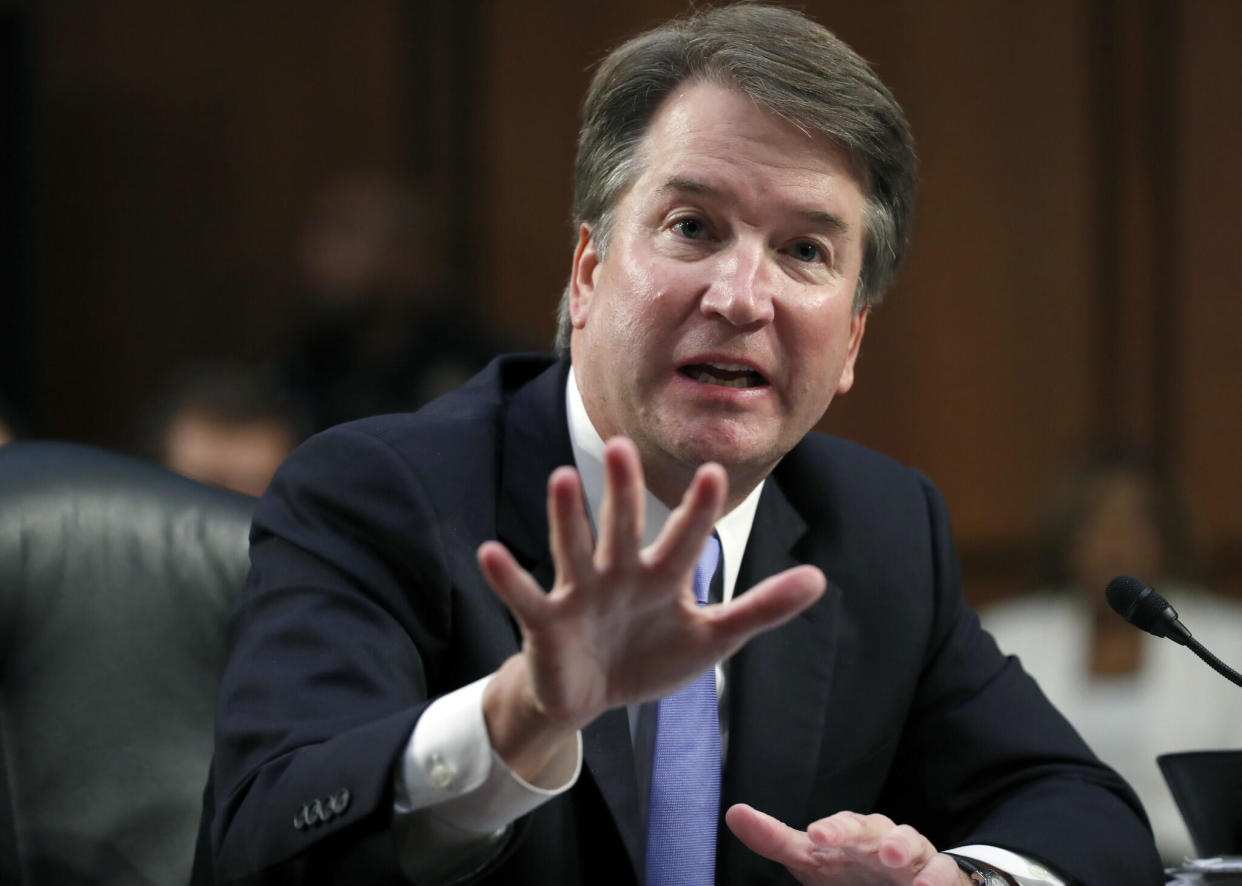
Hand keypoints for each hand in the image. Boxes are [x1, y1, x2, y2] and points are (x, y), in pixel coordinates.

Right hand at [478, 436, 825, 778]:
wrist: (593, 696)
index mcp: (661, 575)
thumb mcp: (711, 638)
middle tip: (621, 444)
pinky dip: (507, 576)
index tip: (714, 472)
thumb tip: (819, 578)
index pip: (684, 537)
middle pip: (623, 526)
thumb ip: (761, 608)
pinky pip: (525, 596)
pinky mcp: (545, 621)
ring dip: (566, 516)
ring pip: (574, 548)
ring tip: (561, 478)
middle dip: (624, 490)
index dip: (697, 510)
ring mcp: (580, 592)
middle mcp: (619, 572)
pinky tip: (490, 552)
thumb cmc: (650, 657)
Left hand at [725, 805, 971, 885]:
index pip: (840, 826)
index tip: (816, 837)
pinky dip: (938, 877)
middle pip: (875, 828)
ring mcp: (915, 857)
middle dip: (869, 834)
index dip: (831, 830)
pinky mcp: (943, 877)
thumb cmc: (851, 868)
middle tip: (864, 845)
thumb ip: (775, 840)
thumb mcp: (811, 860)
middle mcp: (884, 839)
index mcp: (852, 834)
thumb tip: (733, 813)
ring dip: (905, 849)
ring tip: (894, 859)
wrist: (904, 885)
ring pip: (915, 843)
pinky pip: (946, 872)